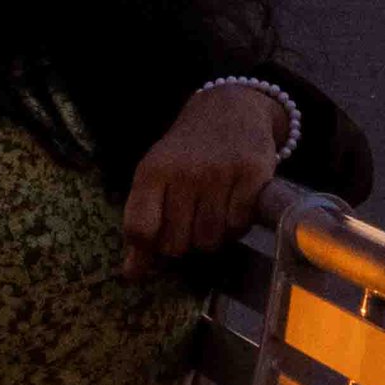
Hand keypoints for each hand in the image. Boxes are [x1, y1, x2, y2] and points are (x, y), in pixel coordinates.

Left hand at [121, 82, 287, 275]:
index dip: (146, 250)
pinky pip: (240, 225)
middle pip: (177, 244)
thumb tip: (132, 275)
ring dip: (213, 237)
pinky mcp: (253, 174)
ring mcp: (220, 172)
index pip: (140, 228)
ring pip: (211, 240)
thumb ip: (143, 223)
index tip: (156, 248)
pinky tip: (235, 204)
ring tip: (212, 213)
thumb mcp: (156, 177)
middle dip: (183, 243)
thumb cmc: (186, 153)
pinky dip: (238, 224)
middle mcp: (184, 172)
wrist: (229, 108)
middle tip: (189, 222)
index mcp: (152, 171)